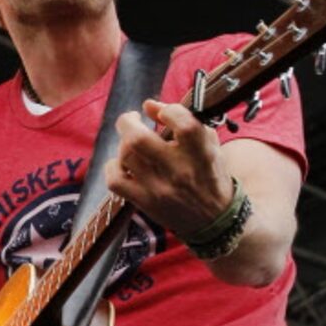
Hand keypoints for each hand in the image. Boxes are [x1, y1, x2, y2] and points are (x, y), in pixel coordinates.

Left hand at [105, 97, 231, 238]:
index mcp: (200, 153)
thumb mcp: (208, 145)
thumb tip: (148, 105)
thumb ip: (184, 120)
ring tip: (130, 142)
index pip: (183, 123)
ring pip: (125, 156)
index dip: (168, 110)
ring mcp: (159, 188)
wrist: (213, 220)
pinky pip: (115, 181)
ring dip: (122, 143)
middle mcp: (179, 170)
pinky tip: (122, 164)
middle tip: (132, 120)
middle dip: (128, 122)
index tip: (162, 112)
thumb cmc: (209, 175)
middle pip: (138, 139)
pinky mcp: (144, 202)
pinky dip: (112, 167)